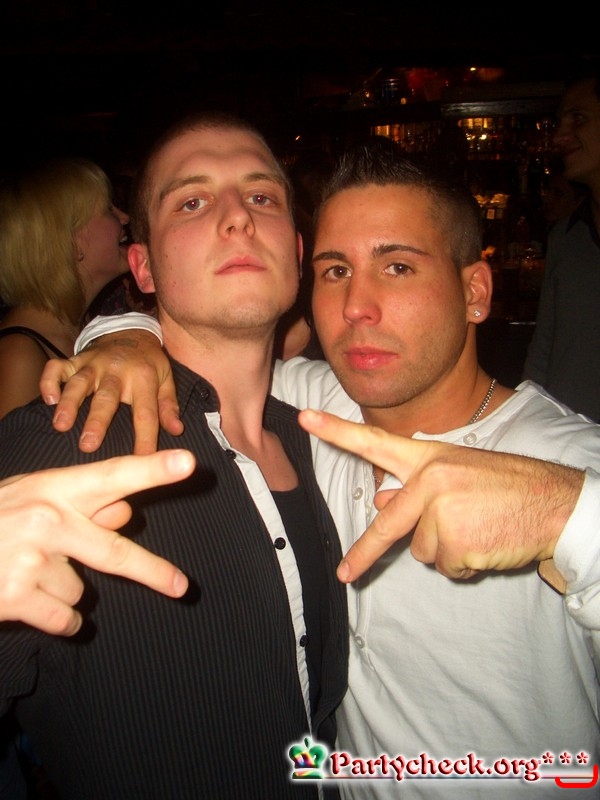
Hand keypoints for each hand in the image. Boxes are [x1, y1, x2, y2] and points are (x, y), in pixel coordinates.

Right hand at [0, 449, 194, 634]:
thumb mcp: (33, 498)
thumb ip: (79, 504)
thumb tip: (126, 513)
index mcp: (54, 489)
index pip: (113, 476)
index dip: (152, 470)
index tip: (189, 462)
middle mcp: (46, 521)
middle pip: (114, 552)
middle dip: (152, 571)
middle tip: (180, 586)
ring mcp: (30, 561)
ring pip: (83, 590)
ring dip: (66, 588)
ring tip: (29, 570)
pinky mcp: (15, 598)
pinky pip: (66, 618)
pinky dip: (59, 618)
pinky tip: (31, 600)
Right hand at [39, 330, 181, 454]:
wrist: (130, 331)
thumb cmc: (148, 363)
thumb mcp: (166, 379)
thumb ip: (168, 406)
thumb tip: (177, 431)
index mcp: (144, 378)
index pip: (145, 412)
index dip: (144, 437)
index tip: (141, 461)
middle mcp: (117, 371)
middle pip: (106, 398)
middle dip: (97, 422)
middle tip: (88, 446)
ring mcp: (93, 364)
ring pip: (78, 383)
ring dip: (69, 404)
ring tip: (60, 426)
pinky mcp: (75, 359)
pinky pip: (57, 367)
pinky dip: (49, 382)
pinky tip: (48, 400)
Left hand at [298, 409, 582, 584]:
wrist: (553, 503)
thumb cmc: (504, 486)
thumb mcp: (457, 475)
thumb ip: (416, 489)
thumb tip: (381, 505)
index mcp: (428, 458)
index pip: (374, 442)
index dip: (337, 430)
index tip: (305, 418)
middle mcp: (429, 481)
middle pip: (386, 524)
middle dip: (364, 554)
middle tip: (345, 573)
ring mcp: (441, 511)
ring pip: (420, 549)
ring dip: (444, 548)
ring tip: (476, 529)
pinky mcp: (456, 542)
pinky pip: (444, 566)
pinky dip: (461, 564)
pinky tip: (484, 543)